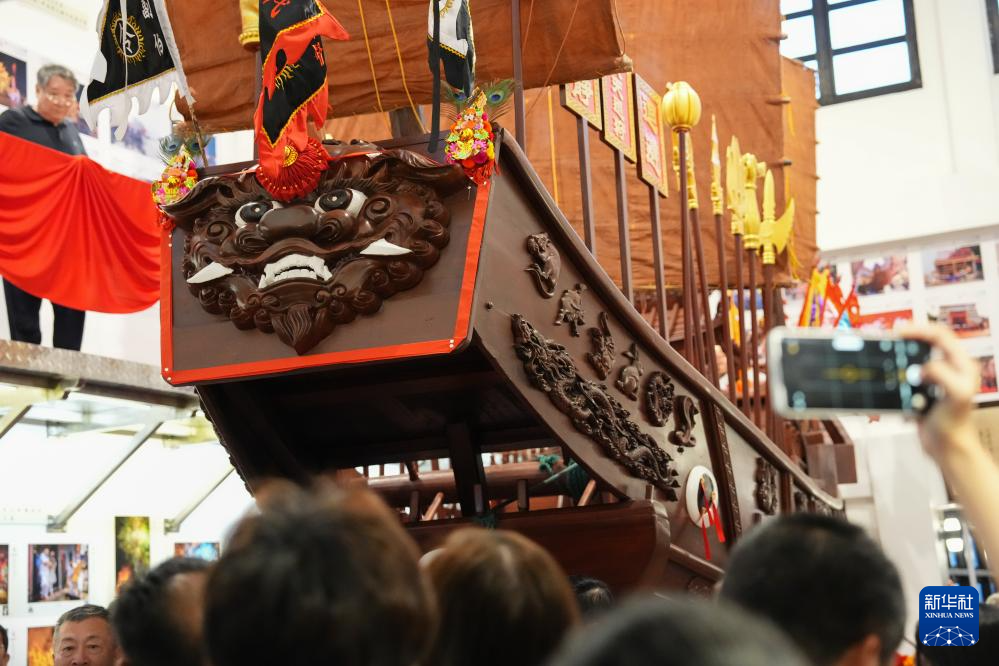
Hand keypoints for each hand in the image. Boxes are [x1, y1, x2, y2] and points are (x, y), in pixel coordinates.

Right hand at [899, 324, 978, 462]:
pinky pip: (906, 374)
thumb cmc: (956, 425)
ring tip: (886, 352)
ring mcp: (934, 379)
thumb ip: (943, 376)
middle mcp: (950, 368)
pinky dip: (896, 372)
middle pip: (926, 341)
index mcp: (962, 365)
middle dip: (907, 337)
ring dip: (899, 354)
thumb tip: (924, 366)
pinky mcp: (922, 390)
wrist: (948, 448)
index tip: (900, 332)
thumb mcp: (956, 396)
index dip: (920, 330)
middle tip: (889, 338)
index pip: (941, 335)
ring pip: (914, 356)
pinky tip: (890, 375)